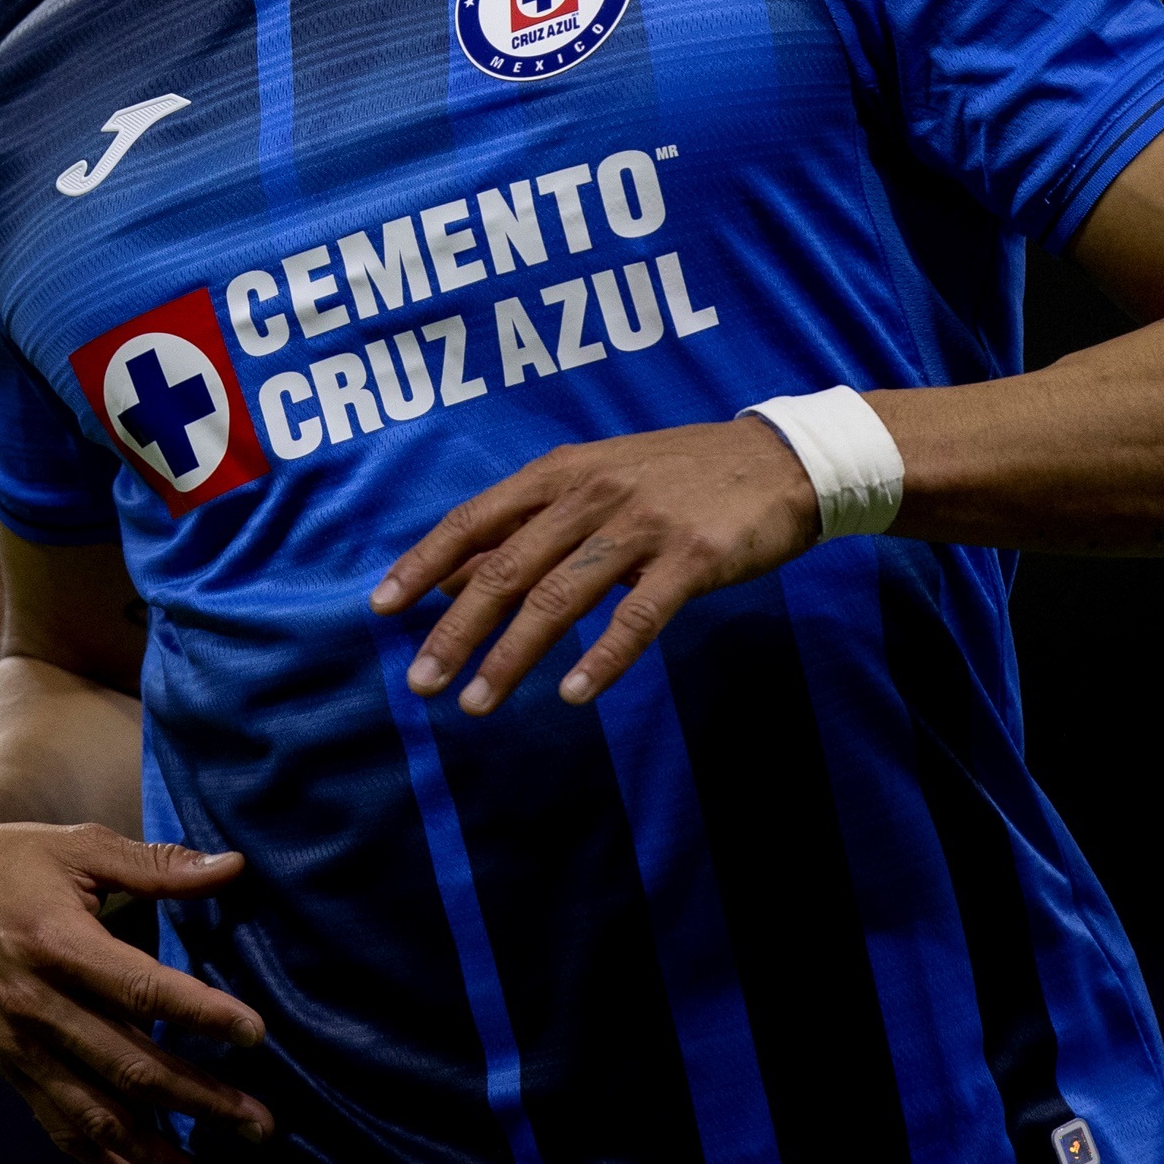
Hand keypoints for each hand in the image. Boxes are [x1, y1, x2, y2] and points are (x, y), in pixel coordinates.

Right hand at [0, 817, 273, 1163]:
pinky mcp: (11, 1069)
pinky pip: (62, 1127)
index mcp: (58, 944)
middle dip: (201, 1101)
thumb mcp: (79, 846)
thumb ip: (156, 865)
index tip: (256, 1035)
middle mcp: (37, 1006)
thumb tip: (234, 867)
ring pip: (99, 1115)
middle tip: (261, 1126)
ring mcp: (21, 1046)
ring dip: (161, 1155)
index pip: (141, 989)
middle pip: (131, 1066)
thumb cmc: (10, 861)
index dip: (200, 1015)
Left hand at [367, 417, 822, 712]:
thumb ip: (528, 527)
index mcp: (561, 472)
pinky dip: (601, 658)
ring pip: (560, 597)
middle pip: (507, 568)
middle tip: (422, 682)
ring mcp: (643, 524)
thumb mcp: (595, 482)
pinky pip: (638, 616)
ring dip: (512, 656)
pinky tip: (571, 694)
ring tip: (476, 703)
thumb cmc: (677, 477)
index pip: (473, 519)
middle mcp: (592, 494)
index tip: (382, 610)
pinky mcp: (693, 557)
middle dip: (456, 629)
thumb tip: (451, 577)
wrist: (781, 461)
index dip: (424, 564)